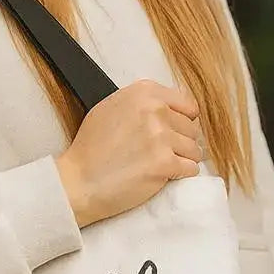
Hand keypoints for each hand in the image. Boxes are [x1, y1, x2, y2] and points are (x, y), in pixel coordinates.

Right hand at [55, 79, 203, 227]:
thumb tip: (170, 109)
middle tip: (160, 153)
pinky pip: (191, 168)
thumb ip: (142, 103)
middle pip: (192, 128)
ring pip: (194, 149)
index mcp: (144, 92)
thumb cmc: (91, 148)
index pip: (187, 105)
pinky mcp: (165, 163)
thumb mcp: (111, 108)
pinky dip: (181, 174)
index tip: (173, 132)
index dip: (183, 121)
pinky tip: (162, 175)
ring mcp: (161, 136)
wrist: (78, 180)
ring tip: (160, 165)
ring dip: (182, 159)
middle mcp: (155, 110)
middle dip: (181, 142)